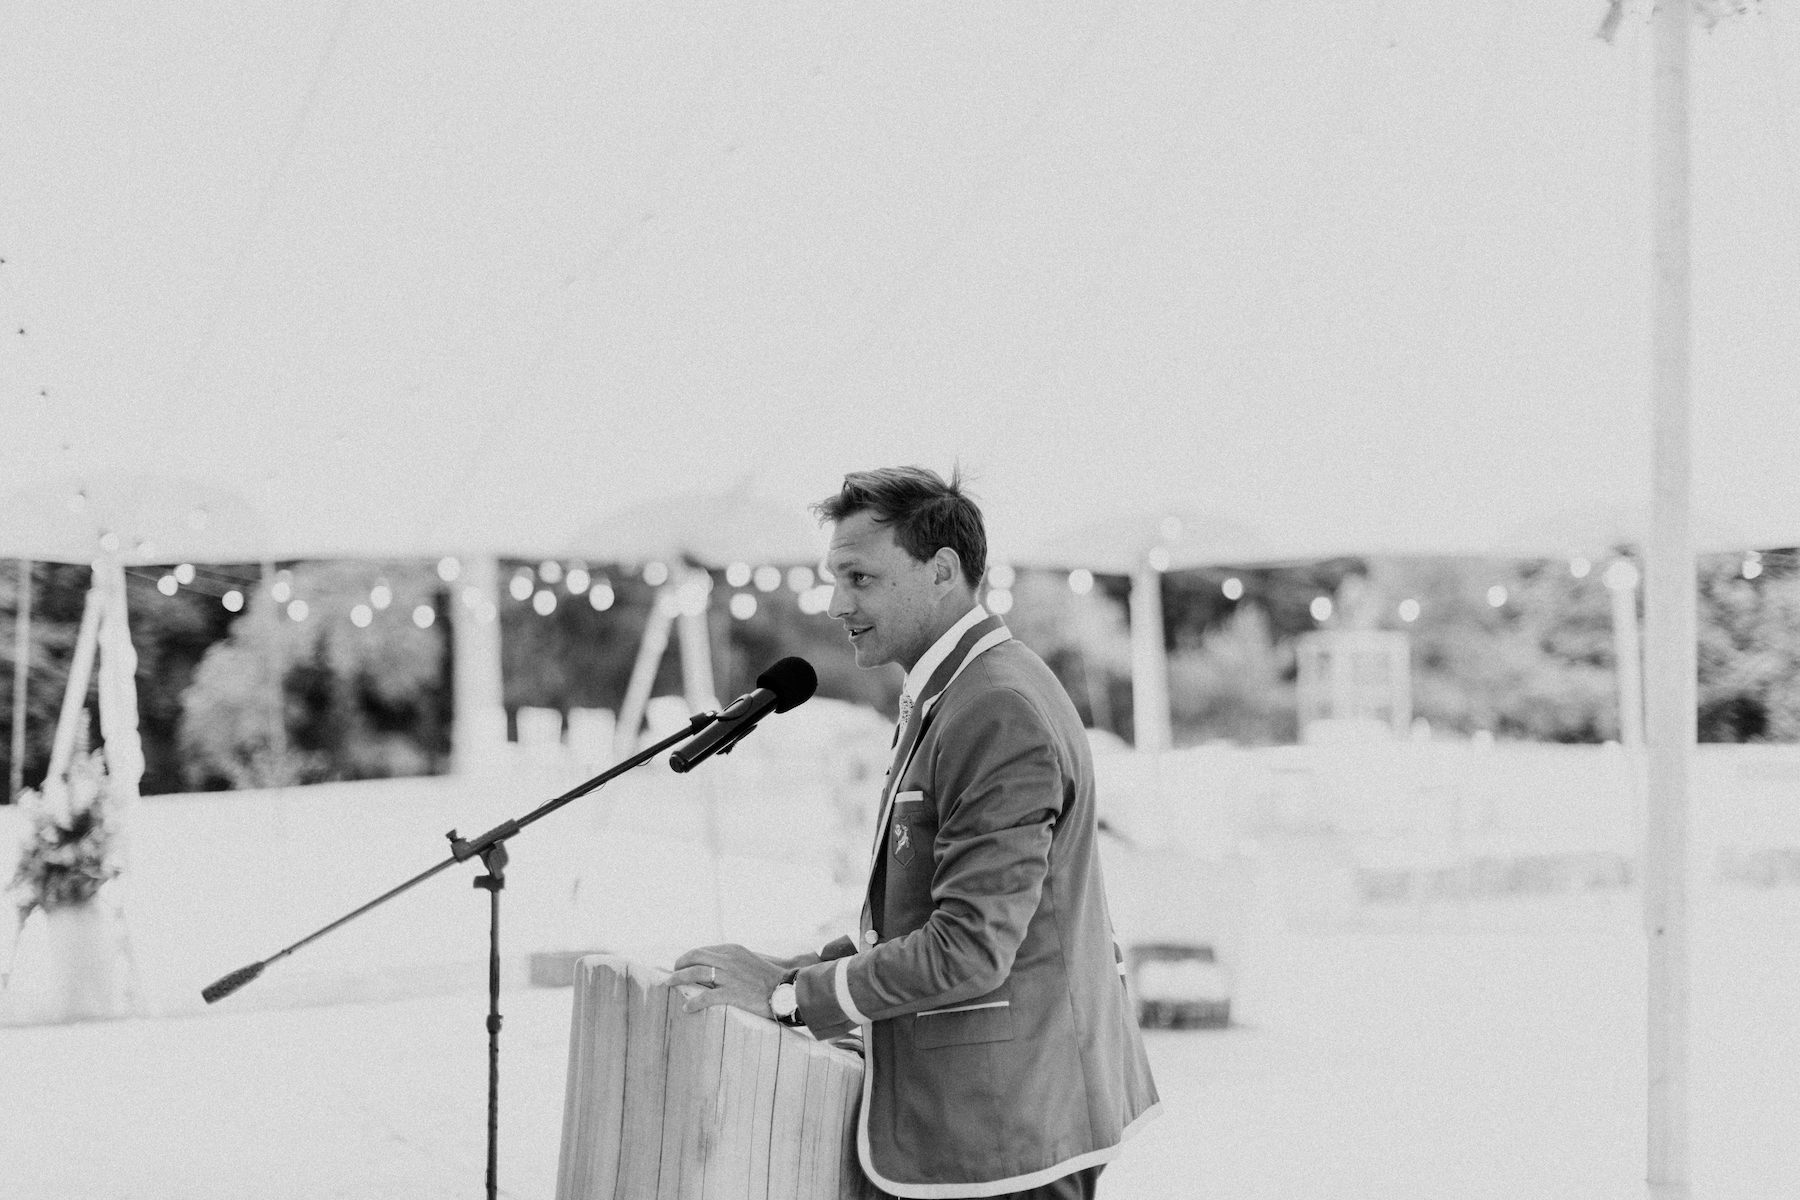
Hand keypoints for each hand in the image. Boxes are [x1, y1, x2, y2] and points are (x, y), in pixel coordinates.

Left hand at [669, 944, 784, 1018]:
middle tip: (672, 973)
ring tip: (670, 985)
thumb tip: (716, 966)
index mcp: (733, 950)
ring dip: (679, 979)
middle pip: (695, 957)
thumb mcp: (750, 961)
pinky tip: (687, 1008)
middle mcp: (728, 959)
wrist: (786, 990)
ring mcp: (729, 976)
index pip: (704, 949)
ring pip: (695, 973)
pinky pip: (706, 997)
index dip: (689, 956)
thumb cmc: (770, 978)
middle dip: (680, 964)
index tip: (682, 964)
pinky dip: (694, 1002)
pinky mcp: (731, 993)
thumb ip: (733, 961)